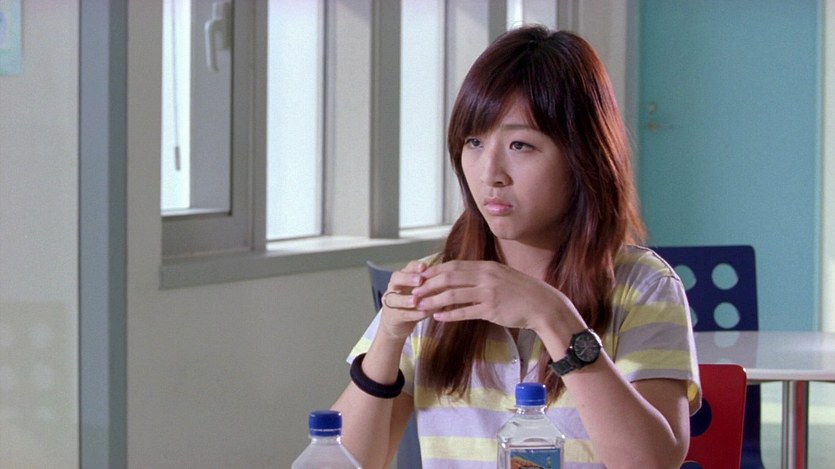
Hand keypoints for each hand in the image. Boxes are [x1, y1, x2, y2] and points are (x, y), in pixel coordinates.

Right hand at [378, 260, 432, 339]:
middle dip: (407, 278)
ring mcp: (391, 302)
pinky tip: (422, 313)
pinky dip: (412, 314)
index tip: (424, 267)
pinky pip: (400, 314)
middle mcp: (394, 287)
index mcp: (404, 278)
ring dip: (405, 299)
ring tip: (416, 300)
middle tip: (419, 280)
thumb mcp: (425, 292)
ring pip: (393, 298)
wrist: (400, 324)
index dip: (415, 267)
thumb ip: (433, 286)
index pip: (407, 268)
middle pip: (396, 278)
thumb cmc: (415, 304)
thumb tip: (450, 280)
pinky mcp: (392, 317)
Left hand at [411, 260, 582, 334]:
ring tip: (421, 306)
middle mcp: (485, 277)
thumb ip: (480, 275)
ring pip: (453, 295)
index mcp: (485, 267)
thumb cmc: (520, 291)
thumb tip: (459, 278)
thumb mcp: (500, 276)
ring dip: (434, 301)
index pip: (454, 266)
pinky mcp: (491, 310)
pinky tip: (438, 317)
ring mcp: (488, 293)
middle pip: (449, 278)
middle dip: (429, 285)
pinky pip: (465, 312)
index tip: (421, 277)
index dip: (435, 271)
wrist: (542, 304)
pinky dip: (450, 315)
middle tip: (414, 291)